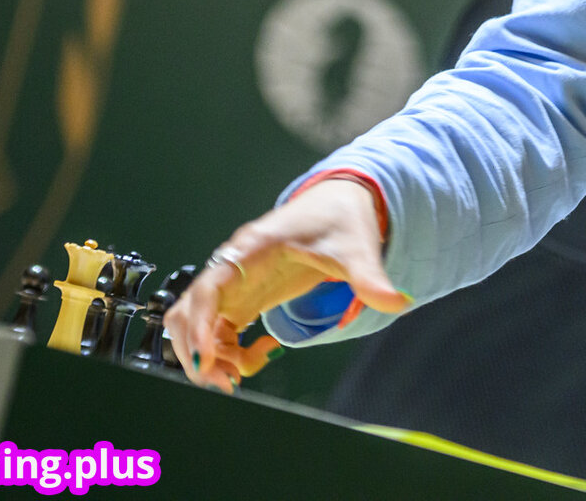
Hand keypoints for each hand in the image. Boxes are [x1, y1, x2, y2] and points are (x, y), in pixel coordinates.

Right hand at [163, 178, 409, 391]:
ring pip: (196, 326)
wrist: (338, 202)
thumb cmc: (339, 218)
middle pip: (187, 312)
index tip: (207, 356)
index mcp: (253, 248)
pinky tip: (261, 355)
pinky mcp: (242, 298)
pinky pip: (218, 332)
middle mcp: (234, 267)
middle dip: (196, 351)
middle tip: (228, 382)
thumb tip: (397, 301)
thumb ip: (370, 278)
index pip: (209, 286)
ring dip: (210, 356)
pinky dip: (228, 353)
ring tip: (243, 375)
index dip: (201, 322)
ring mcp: (234, 284)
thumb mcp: (357, 247)